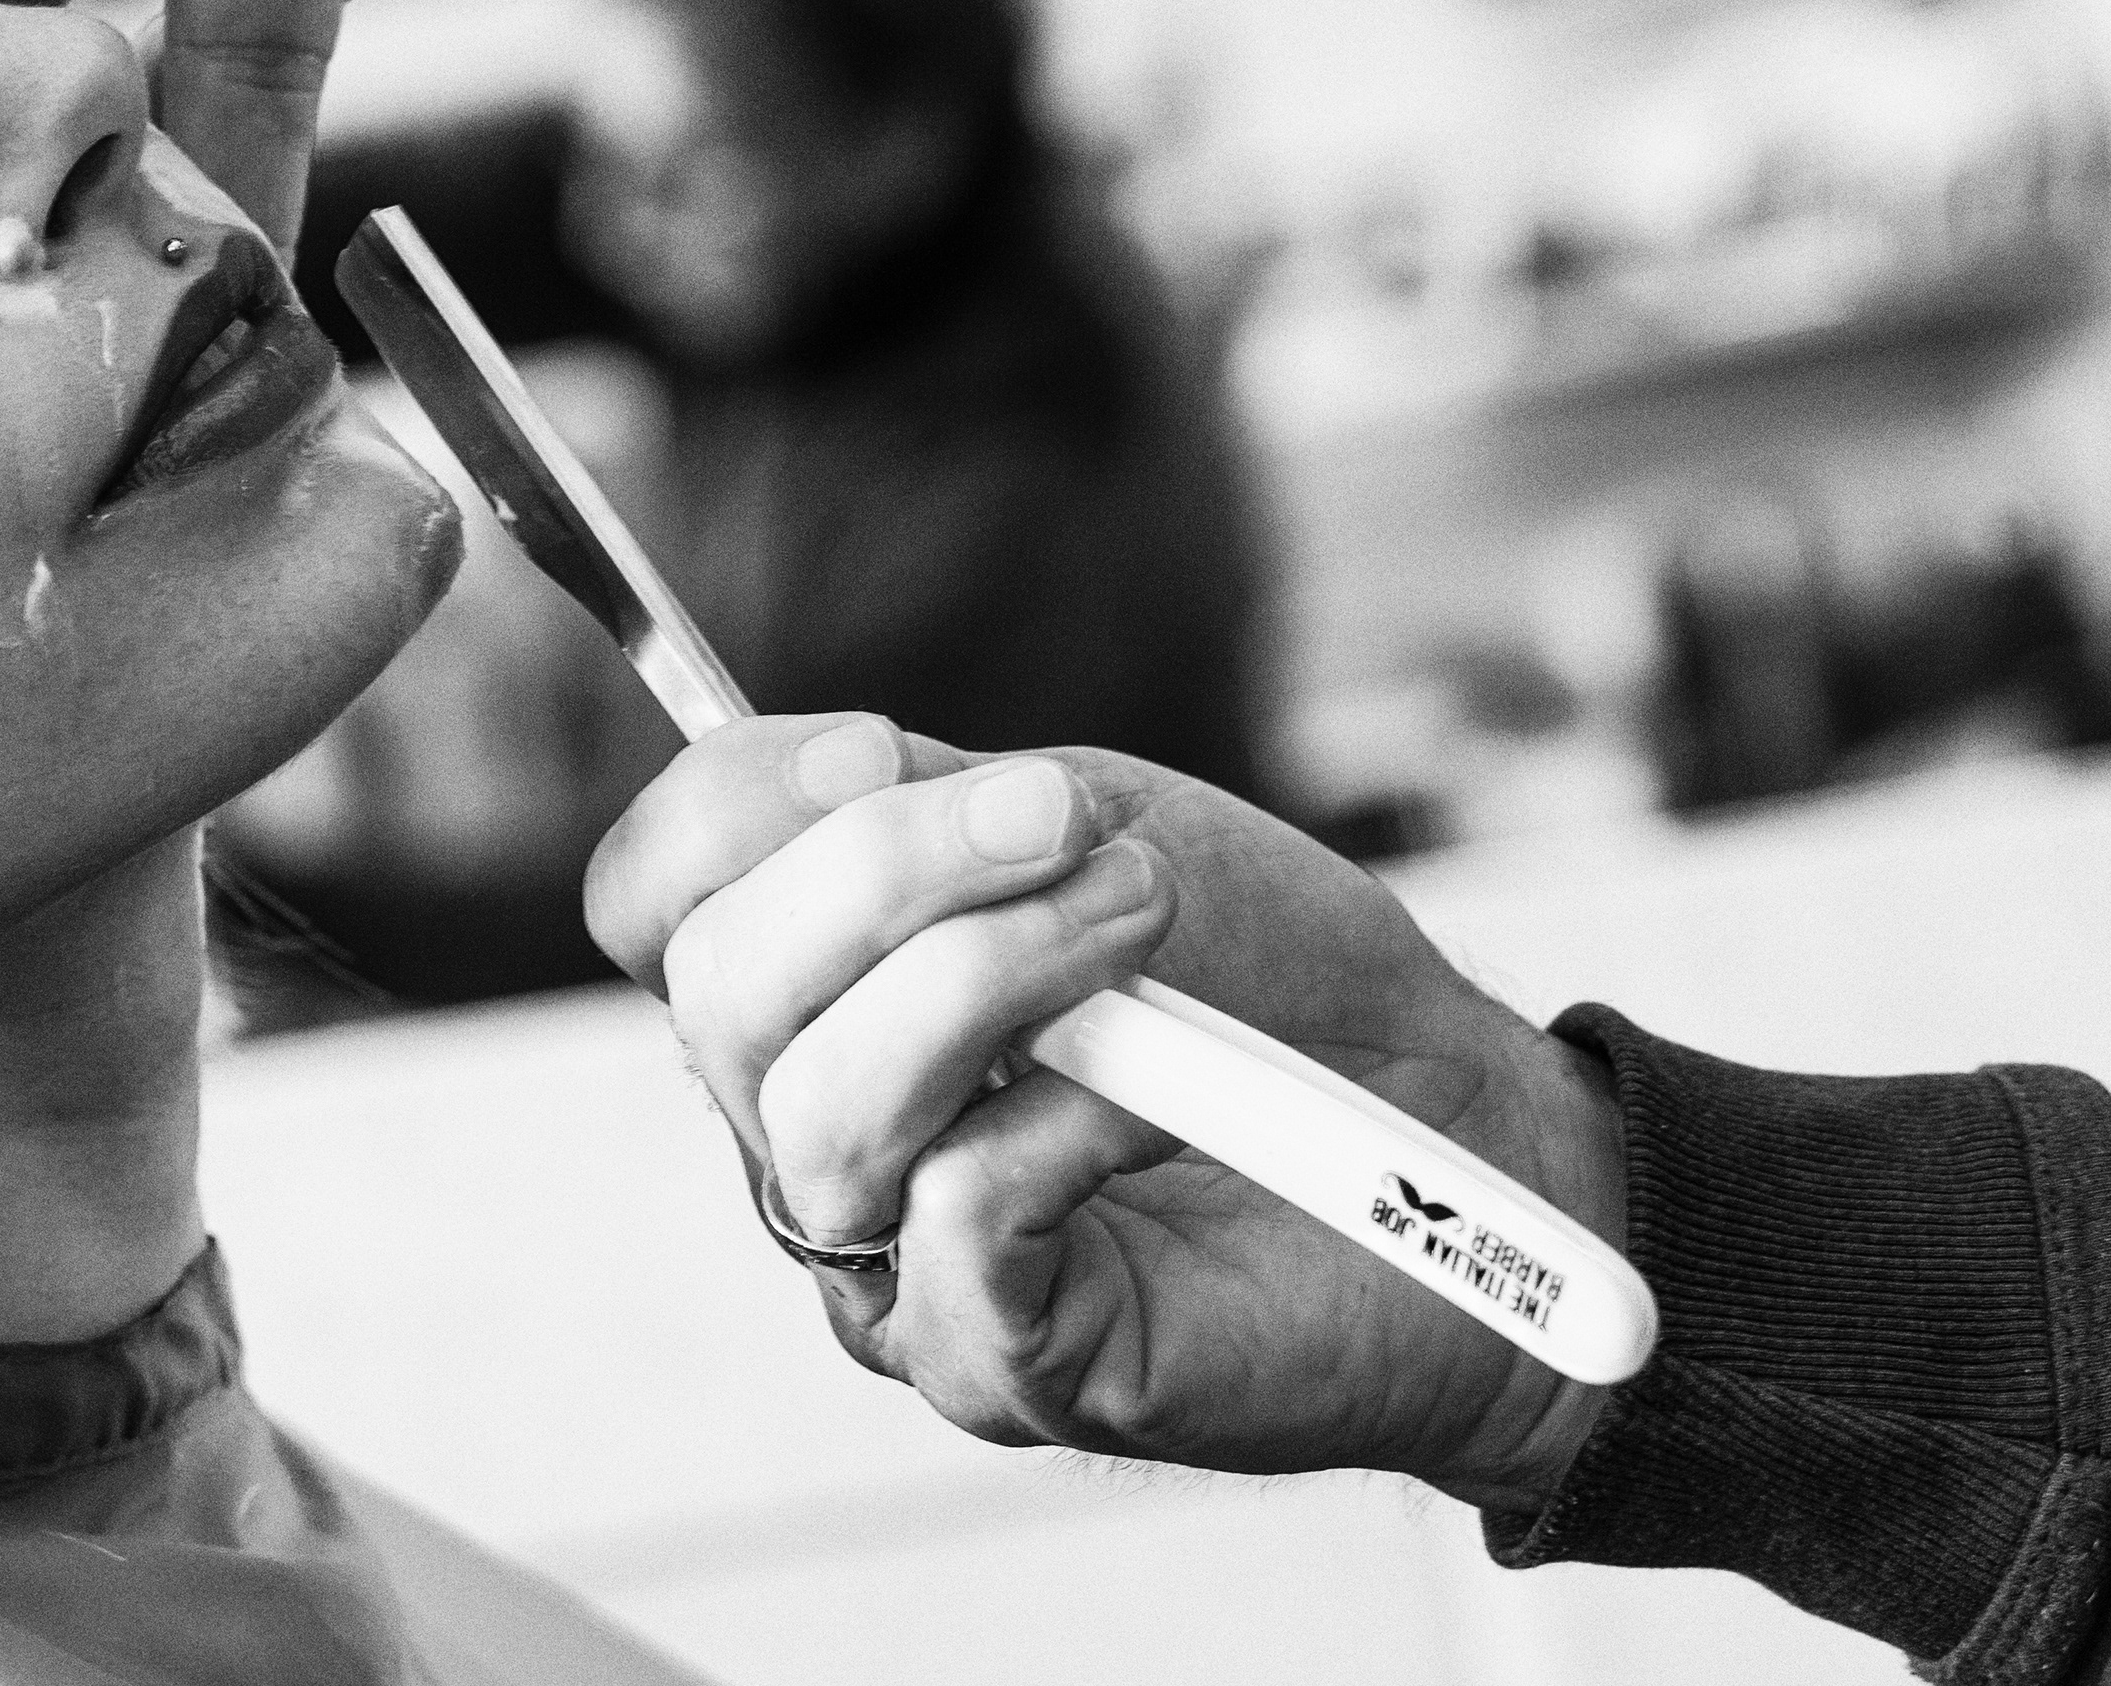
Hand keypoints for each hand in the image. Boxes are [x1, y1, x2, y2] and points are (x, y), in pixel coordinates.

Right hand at [587, 717, 1629, 1514]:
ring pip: (822, 1111)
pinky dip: (1062, 1127)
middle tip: (1078, 830)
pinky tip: (1156, 1108)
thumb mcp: (1077, 822)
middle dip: (891, 873)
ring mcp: (889, 1261)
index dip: (728, 810)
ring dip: (990, 978)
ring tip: (1142, 932)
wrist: (1458, 1124)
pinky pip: (948, 1225)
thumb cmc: (1265, 977)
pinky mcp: (995, 1365)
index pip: (651, 901)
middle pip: (721, 994)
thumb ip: (916, 796)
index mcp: (808, 985)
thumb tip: (802, 761)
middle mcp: (809, 1130)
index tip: (884, 746)